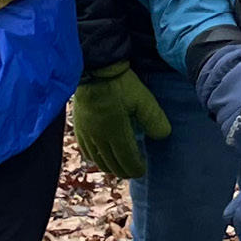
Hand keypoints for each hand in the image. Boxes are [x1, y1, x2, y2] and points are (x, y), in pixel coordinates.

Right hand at [70, 63, 170, 180]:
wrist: (94, 69)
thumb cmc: (121, 84)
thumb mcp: (144, 100)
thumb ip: (154, 120)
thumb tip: (162, 136)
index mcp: (116, 134)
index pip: (127, 161)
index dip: (136, 169)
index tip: (142, 170)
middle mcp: (99, 139)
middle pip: (112, 165)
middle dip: (124, 171)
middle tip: (134, 170)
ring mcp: (87, 134)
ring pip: (98, 161)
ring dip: (110, 167)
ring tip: (120, 165)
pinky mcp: (78, 127)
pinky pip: (86, 151)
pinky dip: (96, 158)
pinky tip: (101, 155)